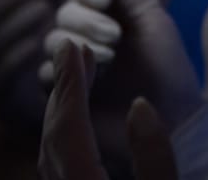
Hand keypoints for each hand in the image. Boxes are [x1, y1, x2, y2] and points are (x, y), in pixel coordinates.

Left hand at [38, 40, 178, 179]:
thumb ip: (155, 158)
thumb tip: (140, 105)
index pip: (68, 130)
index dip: (71, 85)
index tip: (74, 47)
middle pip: (54, 135)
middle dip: (64, 87)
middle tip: (75, 48)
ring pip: (52, 148)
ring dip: (64, 106)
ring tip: (80, 74)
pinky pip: (58, 161)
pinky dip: (67, 130)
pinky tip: (81, 120)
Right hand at [41, 0, 207, 179]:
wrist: (174, 117)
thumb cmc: (168, 67)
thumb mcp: (151, 18)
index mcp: (109, 15)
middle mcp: (88, 36)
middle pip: (63, 12)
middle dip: (87, 19)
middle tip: (116, 36)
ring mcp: (76, 64)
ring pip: (54, 41)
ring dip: (80, 43)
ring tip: (110, 58)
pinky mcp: (67, 92)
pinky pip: (46, 74)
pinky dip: (66, 69)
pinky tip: (92, 77)